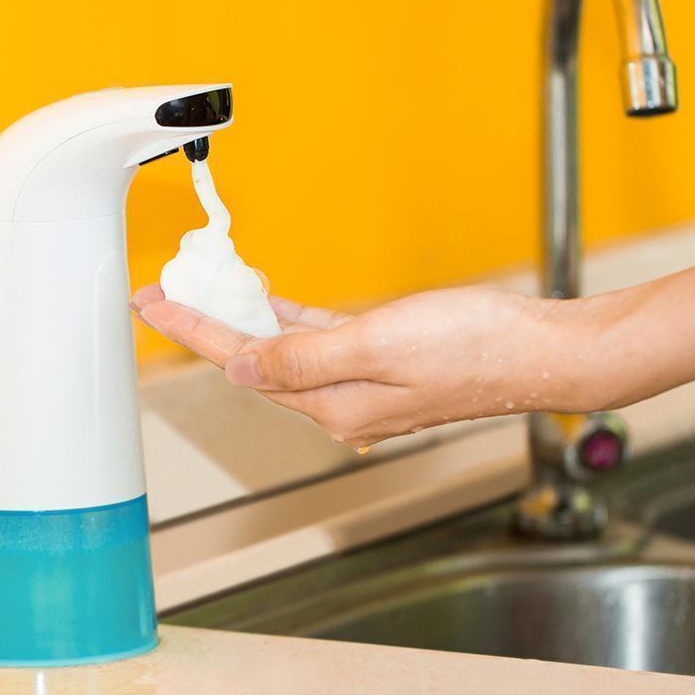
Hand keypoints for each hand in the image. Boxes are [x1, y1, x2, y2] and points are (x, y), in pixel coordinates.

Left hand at [131, 283, 591, 449]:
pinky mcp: (381, 364)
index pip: (242, 362)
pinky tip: (270, 302)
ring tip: (204, 291)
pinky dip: (288, 320)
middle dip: (205, 325)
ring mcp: (360, 385)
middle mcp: (340, 402)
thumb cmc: (473, 345)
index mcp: (333, 402)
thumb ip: (305, 357)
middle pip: (254, 359)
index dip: (193, 330)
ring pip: (282, 350)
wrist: (541, 352)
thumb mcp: (379, 344)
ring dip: (243, 320)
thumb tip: (243, 366)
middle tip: (164, 293)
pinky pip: (316, 342)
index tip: (153, 304)